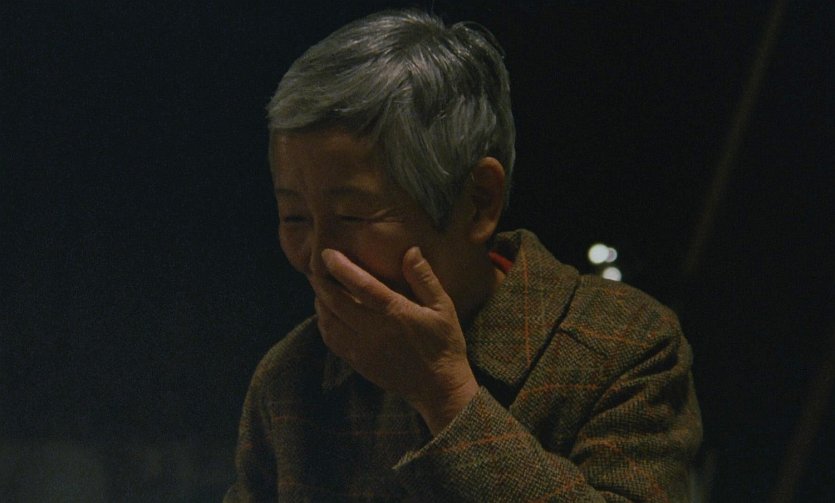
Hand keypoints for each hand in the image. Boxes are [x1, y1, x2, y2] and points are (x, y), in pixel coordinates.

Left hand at [312, 246, 478, 433]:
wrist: (438, 387)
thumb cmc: (443, 343)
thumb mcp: (443, 307)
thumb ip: (424, 278)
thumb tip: (410, 250)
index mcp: (396, 313)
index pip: (360, 285)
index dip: (341, 267)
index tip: (327, 253)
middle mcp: (375, 331)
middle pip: (336, 302)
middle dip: (322, 283)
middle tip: (315, 268)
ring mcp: (363, 349)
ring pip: (330, 322)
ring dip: (320, 303)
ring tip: (319, 288)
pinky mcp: (358, 363)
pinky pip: (333, 341)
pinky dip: (324, 324)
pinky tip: (325, 314)